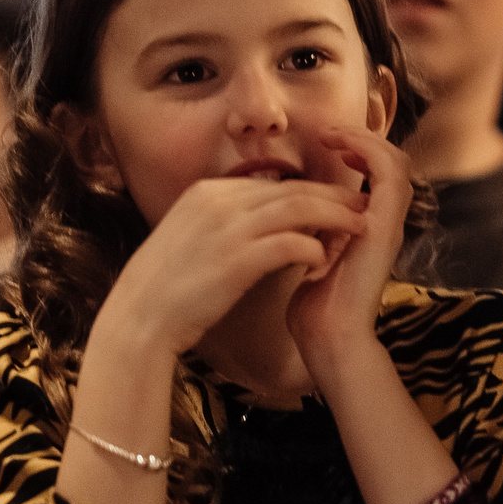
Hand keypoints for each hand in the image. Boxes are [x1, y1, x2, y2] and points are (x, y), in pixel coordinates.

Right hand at [99, 174, 370, 358]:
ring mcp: (225, 228)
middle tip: (363, 208)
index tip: (338, 204)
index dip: (312, 193)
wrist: (139, 320)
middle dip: (334, 198)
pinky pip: (289, 243)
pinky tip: (325, 260)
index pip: (273, 184)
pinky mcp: (234, 259)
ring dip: (335, 217)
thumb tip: (265, 219)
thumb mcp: (193, 237)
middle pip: (292, 189)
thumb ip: (227, 221)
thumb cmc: (170, 287)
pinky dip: (313, 248)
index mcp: (207, 193)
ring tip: (361, 227)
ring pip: (298, 208)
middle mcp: (217, 202)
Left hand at [287, 125, 414, 365]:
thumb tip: (298, 215)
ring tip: (334, 135)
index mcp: (370, 230)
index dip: (358, 151)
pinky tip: (339, 147)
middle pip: (393, 163)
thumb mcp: (314, 258)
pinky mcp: (383, 225)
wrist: (329, 339)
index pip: (378, 176)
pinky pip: (389, 174)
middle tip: (330, 133)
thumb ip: (316, 234)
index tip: (326, 142)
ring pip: (396, 163)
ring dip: (365, 140)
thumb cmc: (316, 310)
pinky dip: (368, 152)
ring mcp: (388, 224)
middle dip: (362, 140)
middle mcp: (384, 223)